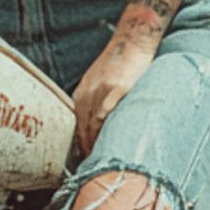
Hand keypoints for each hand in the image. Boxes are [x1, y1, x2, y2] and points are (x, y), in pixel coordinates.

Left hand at [72, 40, 152, 155]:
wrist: (133, 39)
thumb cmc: (122, 61)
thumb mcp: (102, 81)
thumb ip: (99, 101)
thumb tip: (102, 126)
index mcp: (82, 93)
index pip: (77, 126)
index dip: (80, 146)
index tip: (85, 163)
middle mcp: (86, 93)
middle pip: (81, 129)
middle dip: (85, 151)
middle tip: (92, 170)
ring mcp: (100, 91)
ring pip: (91, 126)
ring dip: (93, 146)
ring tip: (100, 165)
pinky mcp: (115, 89)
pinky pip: (104, 116)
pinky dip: (103, 133)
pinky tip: (107, 145)